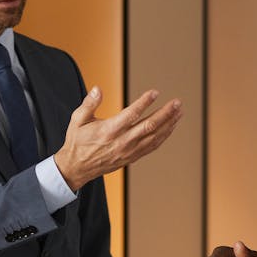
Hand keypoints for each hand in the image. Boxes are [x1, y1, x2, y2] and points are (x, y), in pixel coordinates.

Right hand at [53, 87, 181, 190]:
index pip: (131, 114)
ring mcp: (129, 151)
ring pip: (154, 137)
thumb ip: (89, 103)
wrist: (77, 168)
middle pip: (149, 126)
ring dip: (169, 124)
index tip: (155, 92)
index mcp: (109, 130)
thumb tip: (97, 89)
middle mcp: (122, 142)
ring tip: (179, 112)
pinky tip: (170, 127)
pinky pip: (152, 147)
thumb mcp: (77, 120)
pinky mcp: (132, 157)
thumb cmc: (77, 142)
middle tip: (177, 102)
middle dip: (166, 113)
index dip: (144, 102)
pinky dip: (164, 137)